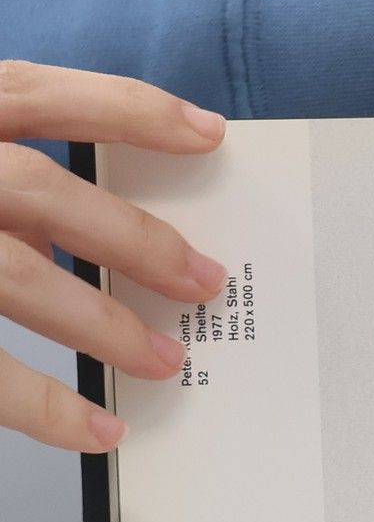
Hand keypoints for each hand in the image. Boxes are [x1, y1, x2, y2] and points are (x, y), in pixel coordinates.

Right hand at [0, 62, 227, 450]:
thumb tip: (89, 227)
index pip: (36, 93)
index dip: (128, 107)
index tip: (206, 133)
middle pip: (38, 189)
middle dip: (132, 236)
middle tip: (202, 279)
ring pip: (12, 277)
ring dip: (98, 324)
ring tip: (163, 362)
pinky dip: (37, 403)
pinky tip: (89, 429)